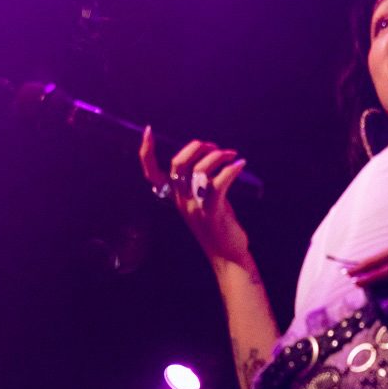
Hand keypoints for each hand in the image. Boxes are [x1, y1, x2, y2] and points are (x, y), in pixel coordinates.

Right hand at [141, 126, 253, 271]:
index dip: (146, 152)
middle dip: (197, 147)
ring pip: (200, 170)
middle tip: (215, 148)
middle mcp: (182, 201)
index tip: (148, 131)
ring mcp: (196, 207)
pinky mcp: (213, 212)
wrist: (228, 256)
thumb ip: (200, 181)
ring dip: (218, 156)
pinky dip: (231, 169)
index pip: (152, 174)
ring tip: (232, 155)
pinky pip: (219, 183)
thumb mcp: (203, 201)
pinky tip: (240, 164)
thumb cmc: (218, 226)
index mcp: (175, 197)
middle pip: (178, 163)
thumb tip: (209, 156)